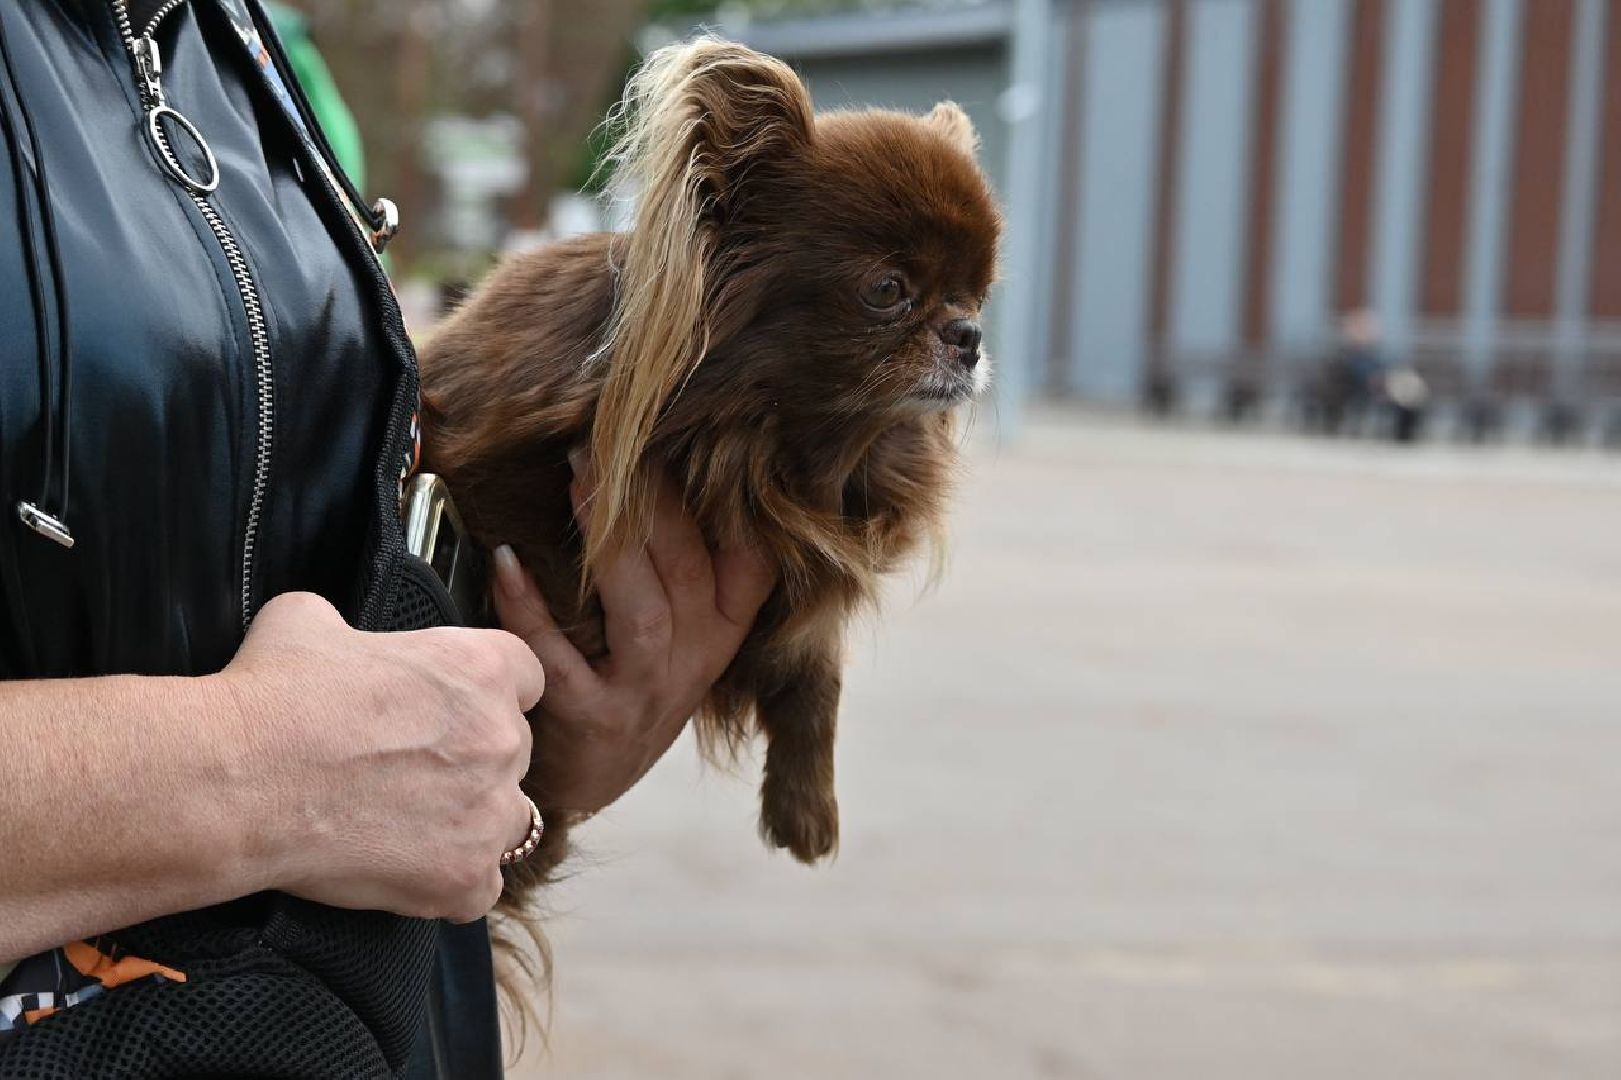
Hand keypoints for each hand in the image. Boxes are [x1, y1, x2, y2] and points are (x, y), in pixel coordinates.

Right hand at [216, 592, 543, 922]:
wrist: (240, 781)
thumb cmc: (272, 698)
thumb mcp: (308, 621)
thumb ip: (351, 629)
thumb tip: (336, 638)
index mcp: (482, 667)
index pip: (524, 676)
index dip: (487, 693)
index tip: (453, 709)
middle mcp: (502, 739)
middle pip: (513, 750)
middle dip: (473, 760)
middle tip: (411, 770)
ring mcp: (489, 814)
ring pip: (506, 821)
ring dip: (471, 822)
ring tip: (410, 825)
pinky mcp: (464, 878)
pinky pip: (479, 888)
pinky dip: (447, 883)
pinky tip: (404, 870)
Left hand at [492, 456, 774, 815]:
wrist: (587, 782)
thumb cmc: (629, 683)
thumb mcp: (682, 634)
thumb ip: (681, 564)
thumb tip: (659, 457)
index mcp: (724, 628)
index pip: (752, 561)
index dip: (734, 502)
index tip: (708, 441)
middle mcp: (697, 658)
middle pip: (686, 565)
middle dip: (650, 495)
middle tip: (607, 437)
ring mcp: (648, 692)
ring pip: (640, 607)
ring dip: (608, 539)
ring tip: (577, 479)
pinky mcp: (594, 721)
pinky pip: (558, 657)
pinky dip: (529, 607)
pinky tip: (505, 562)